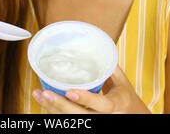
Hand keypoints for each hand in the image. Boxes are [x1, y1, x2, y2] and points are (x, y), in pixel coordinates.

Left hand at [32, 66, 151, 113]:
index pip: (102, 104)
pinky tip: (42, 100)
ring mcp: (94, 122)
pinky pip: (68, 120)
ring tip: (38, 94)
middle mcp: (104, 117)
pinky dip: (53, 110)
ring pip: (71, 120)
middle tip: (46, 93)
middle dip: (61, 105)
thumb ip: (108, 66)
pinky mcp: (85, 123)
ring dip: (52, 108)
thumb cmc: (124, 96)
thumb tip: (95, 46)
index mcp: (116, 104)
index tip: (70, 91)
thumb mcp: (122, 81)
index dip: (85, 99)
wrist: (131, 116)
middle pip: (80, 116)